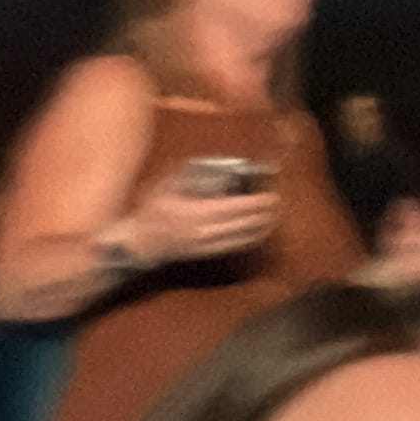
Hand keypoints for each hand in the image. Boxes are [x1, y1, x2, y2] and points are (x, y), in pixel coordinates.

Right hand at [125, 182, 281, 263]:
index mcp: (195, 213)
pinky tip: (258, 232)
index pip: (233, 208)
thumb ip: (190, 175)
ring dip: (260, 228)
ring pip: (241, 238)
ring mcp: (206, 245)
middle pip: (242, 224)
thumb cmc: (152, 211)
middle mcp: (204, 231)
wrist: (142, 242)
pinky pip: (234, 246)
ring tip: (273, 217)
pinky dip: (249, 239)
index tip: (269, 197)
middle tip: (277, 203)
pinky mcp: (207, 253)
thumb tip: (215, 168)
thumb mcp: (166, 185)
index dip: (254, 204)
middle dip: (263, 214)